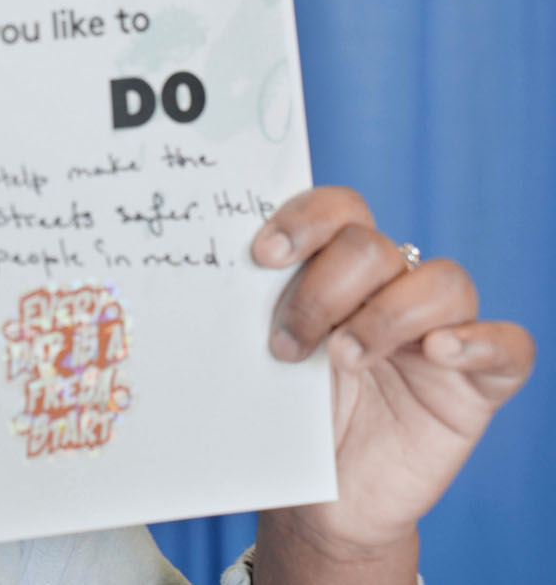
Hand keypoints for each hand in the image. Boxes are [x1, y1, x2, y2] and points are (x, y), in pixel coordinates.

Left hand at [251, 187, 535, 581]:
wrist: (320, 505)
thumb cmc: (290, 423)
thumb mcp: (264, 364)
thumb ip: (255, 316)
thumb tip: (206, 277)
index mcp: (338, 273)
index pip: (337, 211)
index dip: (304, 220)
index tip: (262, 255)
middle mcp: (393, 291)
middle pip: (373, 246)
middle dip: (322, 290)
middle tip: (286, 344)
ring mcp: (441, 334)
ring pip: (443, 282)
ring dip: (385, 316)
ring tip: (343, 360)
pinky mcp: (479, 384)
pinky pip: (509, 346)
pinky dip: (478, 341)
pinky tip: (439, 352)